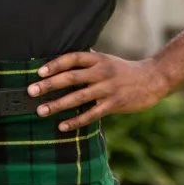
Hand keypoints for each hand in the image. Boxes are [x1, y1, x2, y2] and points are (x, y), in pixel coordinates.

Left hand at [27, 51, 170, 131]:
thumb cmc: (125, 70)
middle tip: (31, 91)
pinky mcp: (114, 104)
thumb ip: (88, 60)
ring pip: (78, 97)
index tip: (39, 71)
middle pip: (71, 77)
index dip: (55, 64)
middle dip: (49, 85)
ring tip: (41, 110)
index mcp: (98, 59)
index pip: (72, 58)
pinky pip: (91, 114)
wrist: (152, 79)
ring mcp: (108, 88)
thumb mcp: (107, 60)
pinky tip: (62, 126)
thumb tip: (66, 59)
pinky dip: (76, 121)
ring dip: (58, 104)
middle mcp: (101, 72)